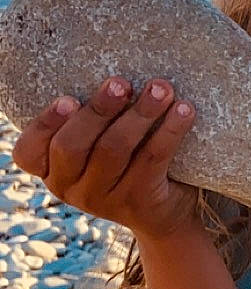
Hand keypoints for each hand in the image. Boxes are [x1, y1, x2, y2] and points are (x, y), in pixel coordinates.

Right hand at [11, 76, 200, 243]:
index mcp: (53, 170)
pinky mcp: (138, 202)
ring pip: (114, 150)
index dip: (44, 125)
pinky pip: (152, 159)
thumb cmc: (128, 162)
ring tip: (161, 88)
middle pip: (72, 146)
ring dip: (140, 113)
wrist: (166, 214)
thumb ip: (93, 121)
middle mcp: (70, 188)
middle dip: (98, 110)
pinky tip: (184, 110)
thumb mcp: (99, 146)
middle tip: (121, 83)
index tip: (68, 99)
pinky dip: (169, 130)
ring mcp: (103, 200)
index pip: (28, 152)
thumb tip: (115, 74)